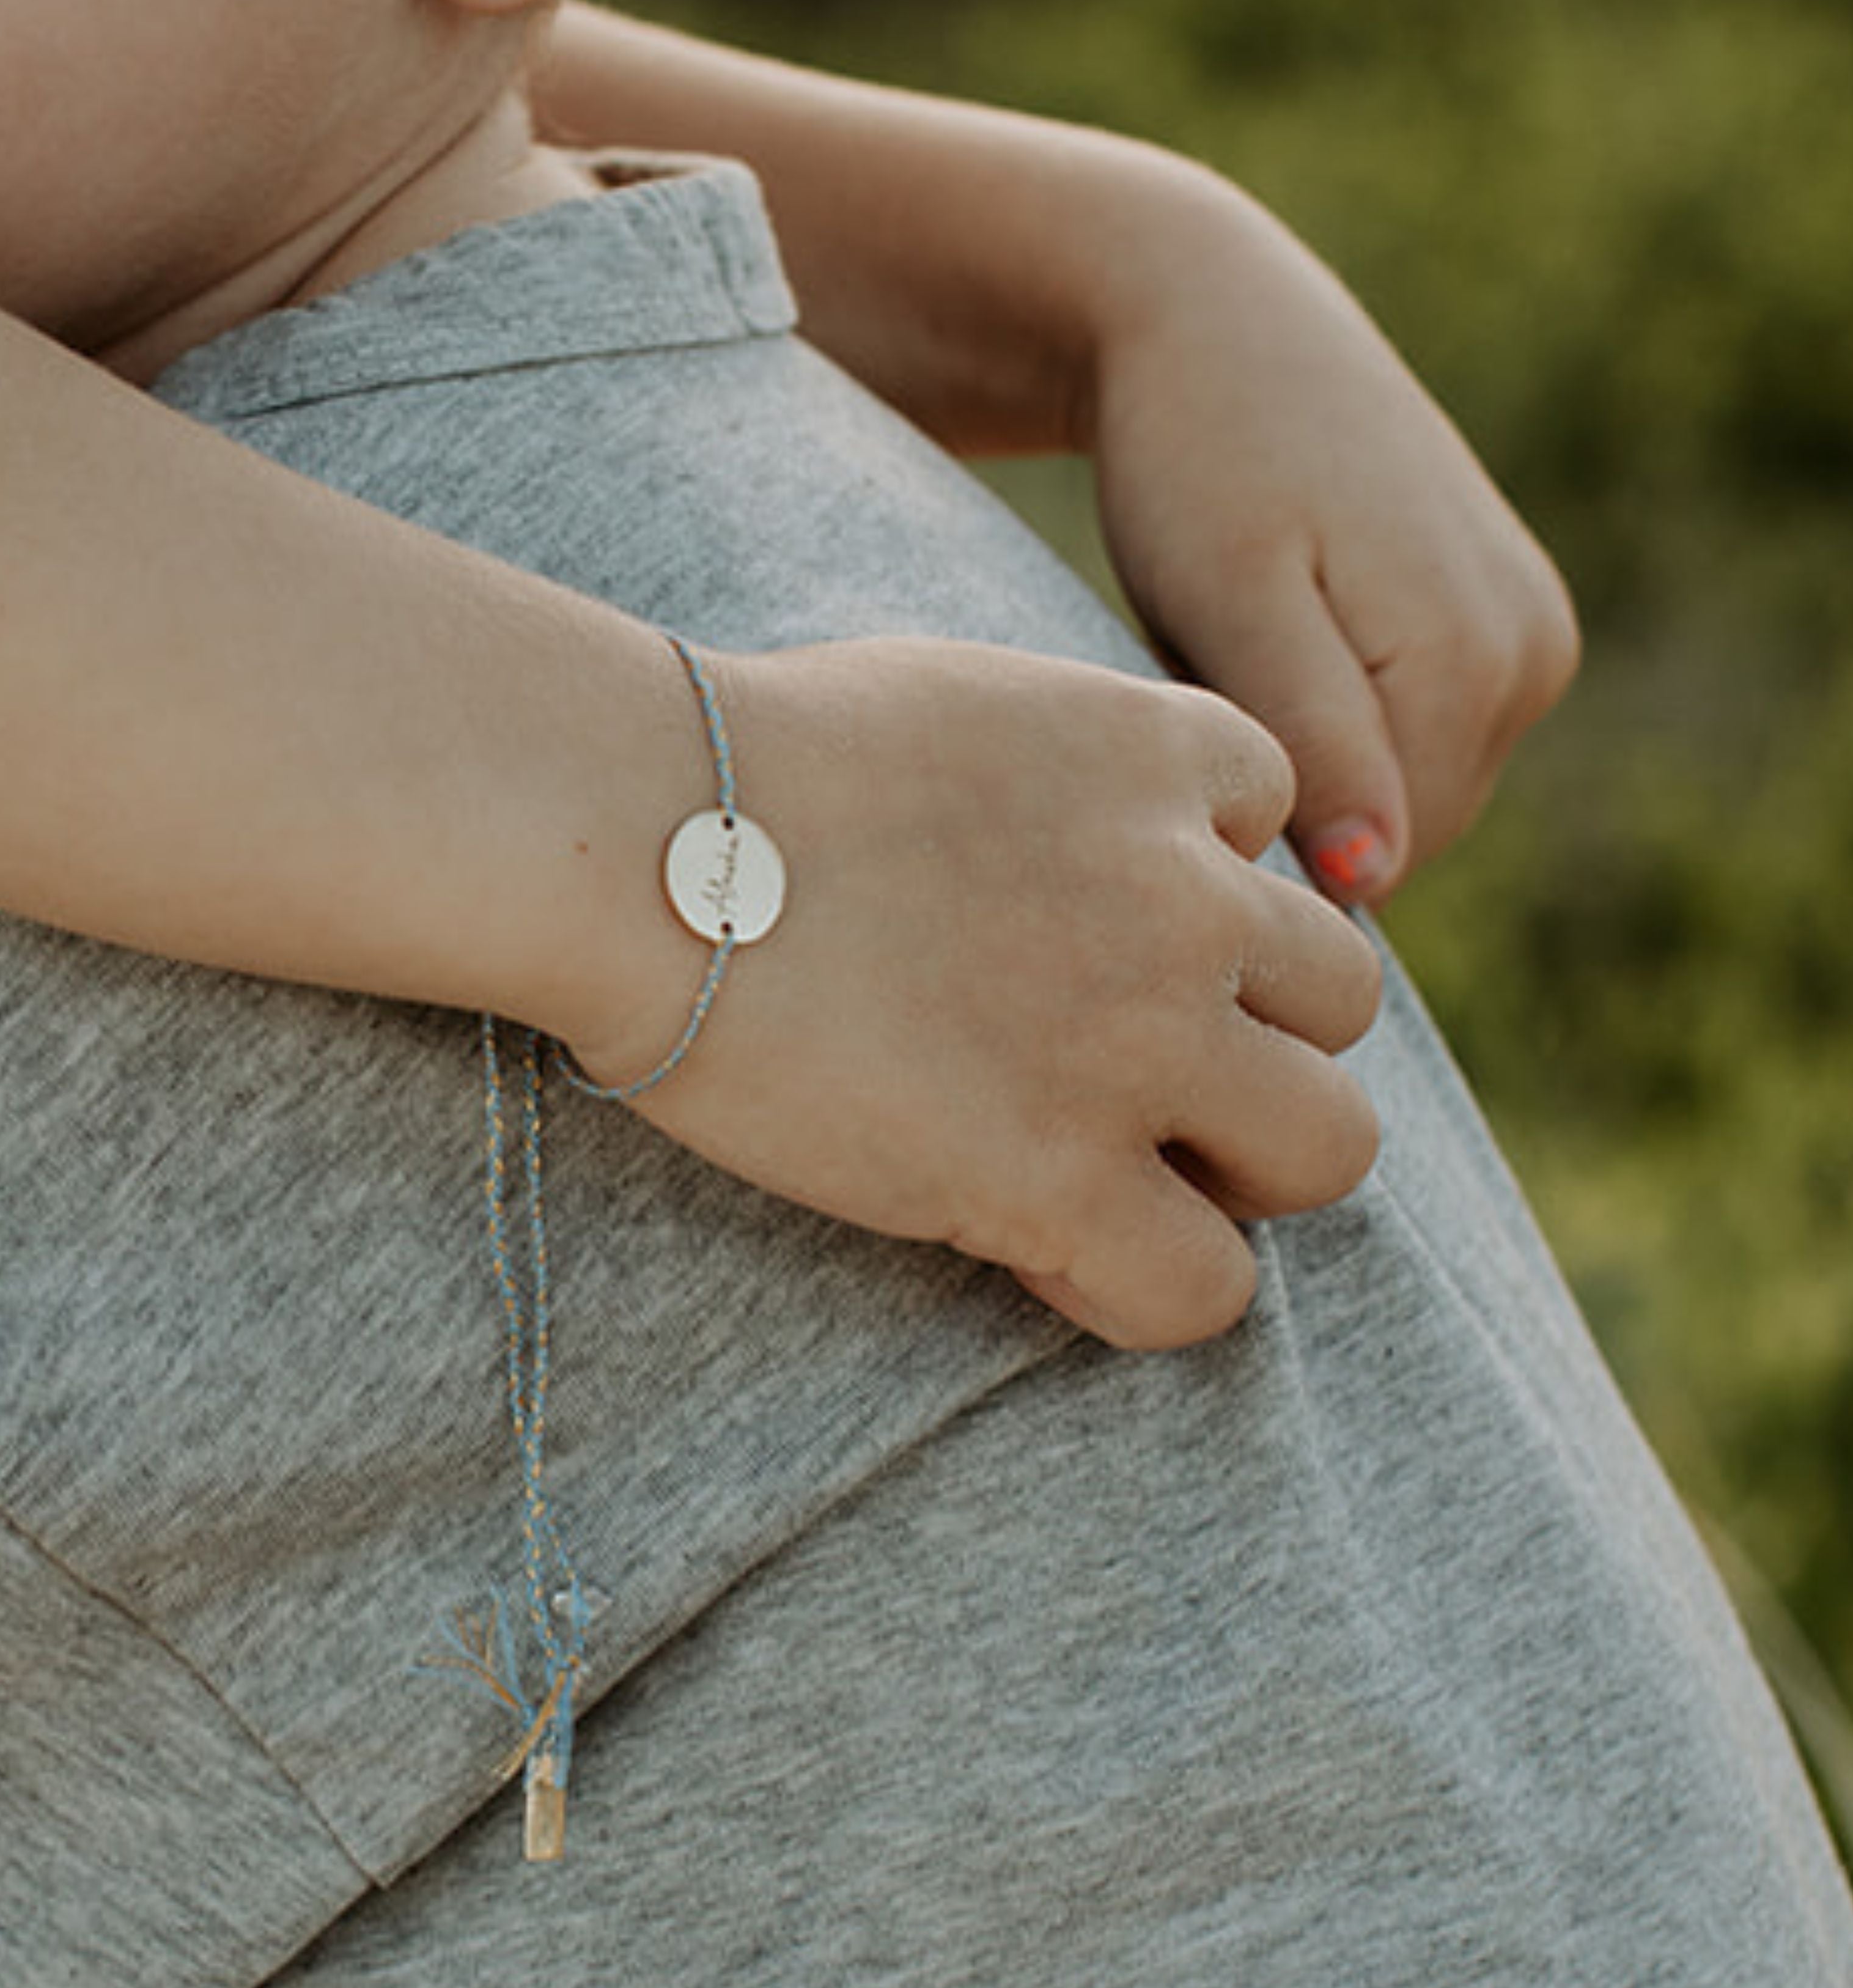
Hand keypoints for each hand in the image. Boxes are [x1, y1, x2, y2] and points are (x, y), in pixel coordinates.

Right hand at [565, 638, 1381, 1349]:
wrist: (646, 842)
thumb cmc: (749, 761)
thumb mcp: (960, 700)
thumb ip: (1066, 765)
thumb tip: (1075, 838)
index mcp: (1156, 753)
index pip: (1278, 825)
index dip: (1201, 885)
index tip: (1096, 923)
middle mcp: (1187, 896)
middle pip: (1341, 996)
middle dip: (1255, 1035)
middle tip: (1130, 1067)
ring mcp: (1139, 1044)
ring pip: (1329, 1145)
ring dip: (1242, 1163)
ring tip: (1122, 1167)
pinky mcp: (1061, 1179)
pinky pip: (1208, 1287)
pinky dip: (1153, 1282)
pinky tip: (1051, 1245)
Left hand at [1083, 161, 1578, 905]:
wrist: (1211, 318)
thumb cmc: (1195, 459)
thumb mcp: (1229, 602)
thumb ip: (1311, 737)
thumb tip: (1371, 876)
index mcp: (1477, 660)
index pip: (1379, 855)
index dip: (1270, 816)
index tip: (1194, 709)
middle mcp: (1533, 654)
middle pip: (1403, 824)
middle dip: (1296, 775)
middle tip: (1205, 657)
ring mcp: (1531, 632)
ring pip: (1405, 779)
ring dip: (1311, 737)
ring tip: (1239, 626)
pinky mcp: (1504, 612)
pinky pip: (1412, 722)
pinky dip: (1335, 698)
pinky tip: (1279, 613)